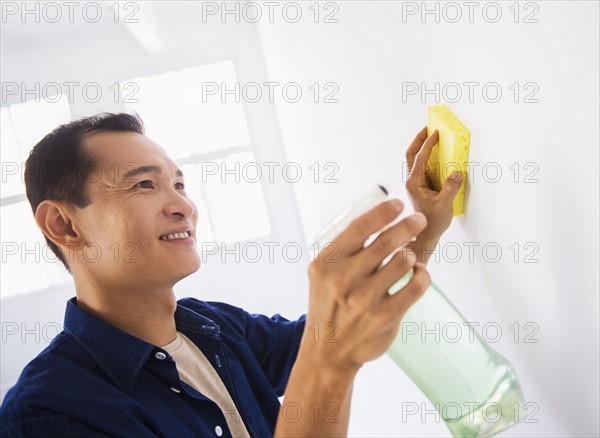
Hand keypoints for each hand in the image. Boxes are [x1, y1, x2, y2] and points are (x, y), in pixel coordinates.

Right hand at [302, 199, 430, 372]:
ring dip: (410, 254)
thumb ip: (344, 249)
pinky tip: (417, 273)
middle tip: (418, 220)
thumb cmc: (329, 305)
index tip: (397, 204)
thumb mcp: (323, 274)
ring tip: (408, 255)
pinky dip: (422, 274)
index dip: (382, 212)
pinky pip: (416, 285)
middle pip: (386, 241)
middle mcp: (344, 280)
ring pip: (403, 261)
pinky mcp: (385, 317)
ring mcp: (365, 300)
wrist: (327, 351)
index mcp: (326, 263)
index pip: (359, 228)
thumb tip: (378, 218)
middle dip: (408, 225)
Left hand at [405, 127, 462, 261]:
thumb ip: (450, 188)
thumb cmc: (432, 222)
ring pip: (415, 159)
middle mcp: (412, 181)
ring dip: (422, 146)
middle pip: (411, 154)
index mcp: (414, 183)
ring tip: (432, 135)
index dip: (427, 144)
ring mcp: (415, 183)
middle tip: (428, 127)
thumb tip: (457, 172)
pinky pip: (422, 166)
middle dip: (419, 140)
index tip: (435, 133)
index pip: (419, 158)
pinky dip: (428, 156)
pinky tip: (437, 152)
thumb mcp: (444, 205)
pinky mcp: (421, 185)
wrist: (426, 235)